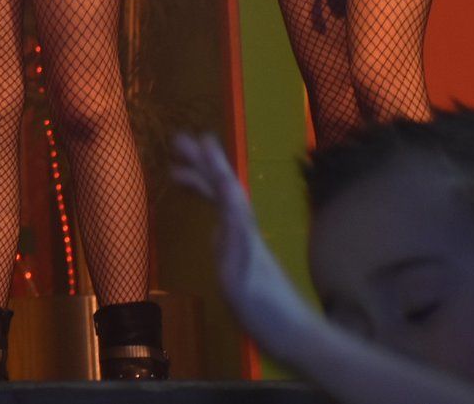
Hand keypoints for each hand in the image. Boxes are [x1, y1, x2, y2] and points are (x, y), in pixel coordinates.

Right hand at [169, 132, 319, 363]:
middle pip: (223, 189)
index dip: (213, 163)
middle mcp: (245, 230)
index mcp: (243, 232)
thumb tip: (227, 193)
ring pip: (223, 202)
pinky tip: (205, 209)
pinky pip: (223, 218)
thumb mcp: (241, 277)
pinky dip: (210, 206)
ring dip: (204, 182)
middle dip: (202, 165)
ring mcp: (246, 242)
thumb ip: (234, 234)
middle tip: (179, 143)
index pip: (226, 188)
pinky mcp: (246, 256)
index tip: (198, 138)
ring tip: (178, 171)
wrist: (296, 336)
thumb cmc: (266, 312)